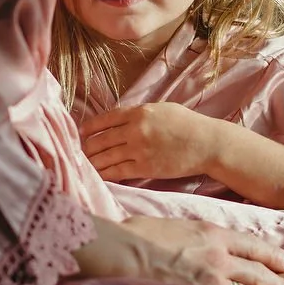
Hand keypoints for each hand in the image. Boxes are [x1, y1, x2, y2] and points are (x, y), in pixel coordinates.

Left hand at [80, 102, 219, 181]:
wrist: (206, 144)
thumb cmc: (187, 124)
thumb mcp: (161, 109)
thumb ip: (139, 113)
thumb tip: (118, 119)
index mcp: (138, 113)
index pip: (104, 119)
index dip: (88, 127)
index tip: (80, 132)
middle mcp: (135, 130)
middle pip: (100, 140)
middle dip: (86, 147)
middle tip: (77, 152)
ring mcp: (138, 150)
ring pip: (105, 157)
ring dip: (91, 162)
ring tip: (82, 165)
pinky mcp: (144, 168)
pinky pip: (117, 172)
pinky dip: (104, 174)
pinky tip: (96, 175)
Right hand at [121, 216, 283, 284]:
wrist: (123, 251)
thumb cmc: (135, 235)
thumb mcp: (170, 225)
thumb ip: (189, 236)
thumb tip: (188, 246)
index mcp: (211, 233)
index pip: (251, 245)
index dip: (271, 254)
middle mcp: (219, 256)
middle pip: (259, 273)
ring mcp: (213, 280)